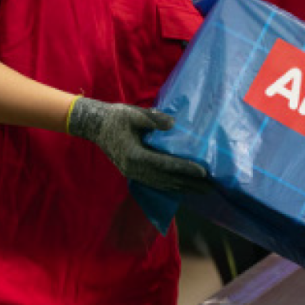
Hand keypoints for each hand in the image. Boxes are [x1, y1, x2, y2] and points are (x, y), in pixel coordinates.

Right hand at [67, 97, 213, 193]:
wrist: (94, 126)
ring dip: (182, 188)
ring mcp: (133, 173)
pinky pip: (155, 183)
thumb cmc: (115, 117)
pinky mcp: (132, 173)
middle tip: (211, 187)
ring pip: (161, 184)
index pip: (165, 165)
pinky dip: (170, 186)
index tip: (202, 172)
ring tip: (201, 190)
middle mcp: (135, 169)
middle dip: (189, 184)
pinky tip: (182, 188)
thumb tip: (173, 124)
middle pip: (166, 180)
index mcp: (135, 155)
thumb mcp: (133, 114)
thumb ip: (153, 119)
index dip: (184, 168)